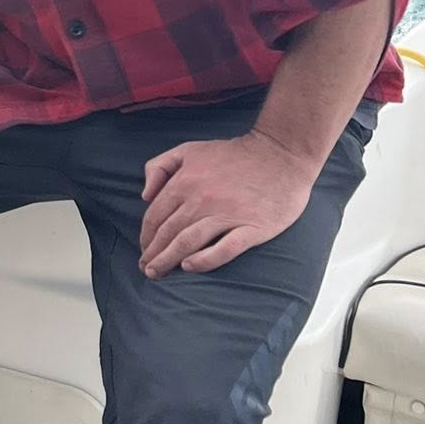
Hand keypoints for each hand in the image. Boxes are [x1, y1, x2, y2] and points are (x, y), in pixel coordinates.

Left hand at [139, 129, 318, 277]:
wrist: (280, 153)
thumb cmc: (233, 154)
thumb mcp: (189, 150)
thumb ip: (160, 167)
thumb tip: (145, 195)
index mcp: (185, 181)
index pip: (155, 216)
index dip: (145, 237)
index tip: (144, 251)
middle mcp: (201, 199)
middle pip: (168, 233)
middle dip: (153, 254)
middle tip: (147, 270)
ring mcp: (228, 214)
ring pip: (189, 242)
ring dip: (169, 261)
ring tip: (159, 273)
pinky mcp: (253, 227)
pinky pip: (225, 249)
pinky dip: (204, 260)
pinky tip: (190, 267)